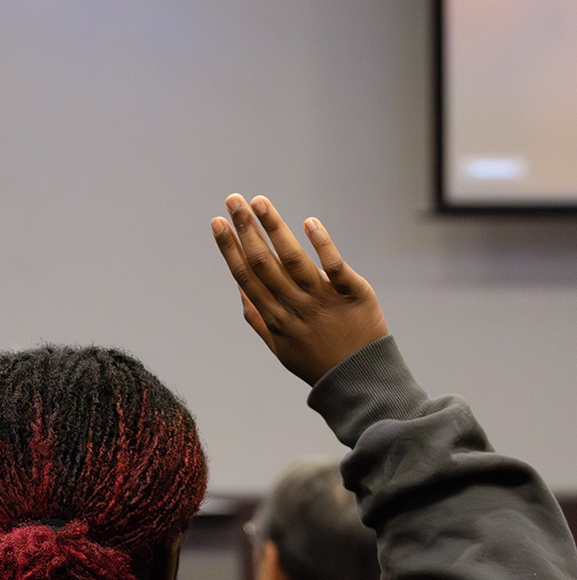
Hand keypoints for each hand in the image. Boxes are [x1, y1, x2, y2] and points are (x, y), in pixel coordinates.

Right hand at [211, 194, 387, 384]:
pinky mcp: (353, 293)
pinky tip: (308, 222)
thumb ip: (258, 320)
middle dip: (246, 229)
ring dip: (274, 228)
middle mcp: (295, 306)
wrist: (361, 379)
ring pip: (293, 259)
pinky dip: (321, 244)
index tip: (218, 223)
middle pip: (264, 263)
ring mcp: (323, 299)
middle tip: (233, 200)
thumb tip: (240, 291)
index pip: (246, 277)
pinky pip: (334, 266)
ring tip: (260, 202)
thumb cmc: (317, 363)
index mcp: (275, 317)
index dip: (230, 249)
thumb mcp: (280, 349)